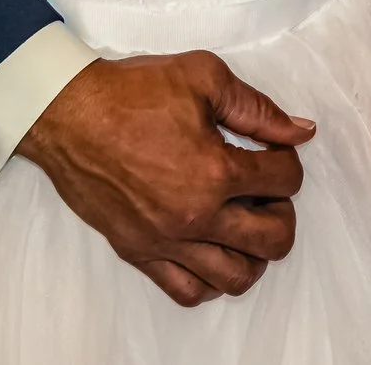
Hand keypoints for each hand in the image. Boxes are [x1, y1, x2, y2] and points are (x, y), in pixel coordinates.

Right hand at [16, 52, 315, 306]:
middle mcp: (195, 215)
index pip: (286, 180)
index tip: (271, 150)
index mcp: (215, 171)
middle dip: (283, 213)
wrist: (69, 114)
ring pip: (236, 277)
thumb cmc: (132, 92)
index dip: (287, 160)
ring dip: (253, 252)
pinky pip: (188, 291)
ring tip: (243, 222)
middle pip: (273, 240)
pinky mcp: (139, 253)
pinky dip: (210, 280)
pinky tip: (212, 249)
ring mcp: (166, 241)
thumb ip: (258, 109)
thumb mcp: (205, 78)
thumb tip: (301, 130)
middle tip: (265, 191)